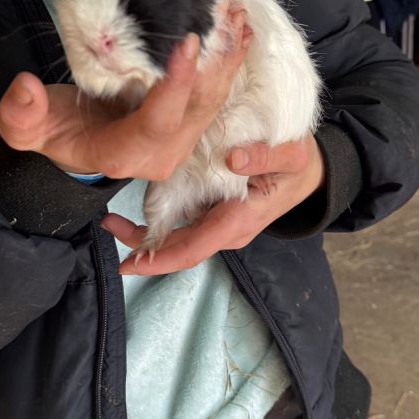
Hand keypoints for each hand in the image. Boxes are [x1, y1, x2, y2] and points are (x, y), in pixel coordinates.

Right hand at [0, 6, 251, 178]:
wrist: (75, 145)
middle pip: (199, 109)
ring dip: (229, 58)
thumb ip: (21, 115)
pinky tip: (238, 28)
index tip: (188, 41)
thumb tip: (26, 86)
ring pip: (214, 100)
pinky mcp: (189, 124)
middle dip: (218, 63)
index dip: (176, 85)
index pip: (158, 122)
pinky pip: (215, 93)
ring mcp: (181, 140)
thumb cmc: (54, 132)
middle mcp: (162, 152)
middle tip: (226, 12)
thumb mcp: (26, 129)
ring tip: (236, 11)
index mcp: (124, 154)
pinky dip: (228, 62)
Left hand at [102, 136, 325, 274]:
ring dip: (145, 234)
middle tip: (106, 226)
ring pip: (178, 238)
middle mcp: (226, 230)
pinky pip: (184, 224)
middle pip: (179, 249)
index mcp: (239, 221)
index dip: (159, 259)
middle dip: (141, 246)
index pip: (194, 248)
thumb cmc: (300, 163)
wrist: (312, 173)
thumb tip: (234, 159)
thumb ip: (265, 156)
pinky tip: (137, 208)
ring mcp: (221, 225)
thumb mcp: (291, 154)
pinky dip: (159, 220)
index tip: (129, 264)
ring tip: (111, 219)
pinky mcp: (217, 214)